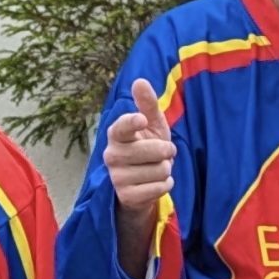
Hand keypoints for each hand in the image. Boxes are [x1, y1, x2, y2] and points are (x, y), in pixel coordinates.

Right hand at [104, 80, 174, 272]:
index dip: (132, 122)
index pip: (121, 127)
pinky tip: (157, 183)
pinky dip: (166, 184)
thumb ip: (148, 104)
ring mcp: (117, 177)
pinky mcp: (126, 196)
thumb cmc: (148, 147)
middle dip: (166, 151)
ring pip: (159, 170)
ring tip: (157, 169)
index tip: (142, 119)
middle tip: (164, 152)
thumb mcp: (152, 125)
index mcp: (116, 134)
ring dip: (166, 170)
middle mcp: (111, 155)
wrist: (142, 184)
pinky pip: (160, 188)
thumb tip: (139, 81)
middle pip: (152, 151)